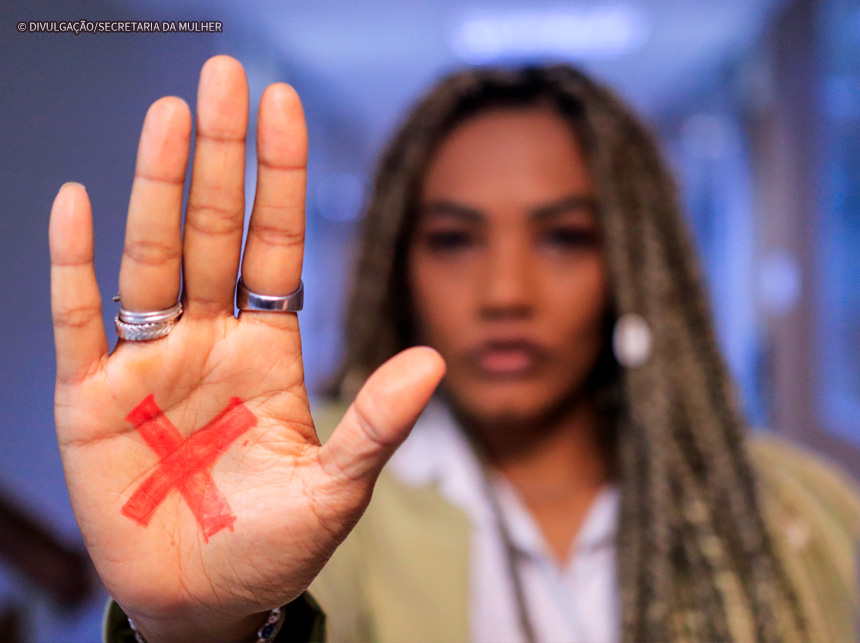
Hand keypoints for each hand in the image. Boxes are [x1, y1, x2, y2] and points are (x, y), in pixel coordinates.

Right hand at [49, 55, 443, 642]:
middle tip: (223, 77)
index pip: (276, 245)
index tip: (283, 106)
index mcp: (268, 349)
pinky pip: (80, 320)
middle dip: (219, 157)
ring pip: (152, 258)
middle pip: (213, 232)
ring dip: (156, 188)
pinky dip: (75, 265)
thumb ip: (377, 422)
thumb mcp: (336, 487)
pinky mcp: (91, 398)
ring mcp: (149, 362)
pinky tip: (78, 204)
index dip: (279, 178)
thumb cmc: (272, 545)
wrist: (205, 601)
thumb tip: (434, 360)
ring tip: (168, 117)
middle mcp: (209, 340)